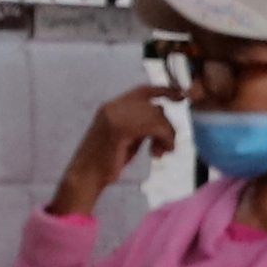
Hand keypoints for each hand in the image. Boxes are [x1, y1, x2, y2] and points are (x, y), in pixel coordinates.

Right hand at [51, 84, 175, 217]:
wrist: (86, 176)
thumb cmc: (106, 161)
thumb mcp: (126, 137)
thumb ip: (139, 124)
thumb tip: (162, 117)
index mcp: (111, 107)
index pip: (143, 90)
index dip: (164, 90)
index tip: (181, 96)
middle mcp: (112, 107)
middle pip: (154, 105)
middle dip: (167, 125)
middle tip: (168, 145)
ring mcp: (114, 116)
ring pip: (156, 115)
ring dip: (166, 135)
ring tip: (162, 151)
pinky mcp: (119, 129)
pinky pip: (153, 127)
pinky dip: (163, 140)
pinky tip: (157, 153)